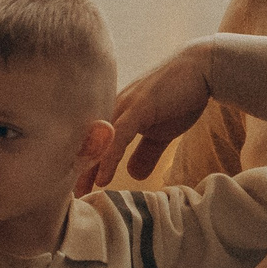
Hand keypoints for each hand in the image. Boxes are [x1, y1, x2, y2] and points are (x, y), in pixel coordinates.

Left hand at [81, 41, 213, 192]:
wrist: (201, 69)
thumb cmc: (181, 96)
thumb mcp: (161, 132)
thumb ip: (146, 152)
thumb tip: (134, 175)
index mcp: (116, 112)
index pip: (93, 142)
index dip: (83, 165)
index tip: (75, 190)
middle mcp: (114, 107)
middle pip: (88, 143)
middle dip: (76, 170)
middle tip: (66, 198)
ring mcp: (125, 106)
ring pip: (98, 142)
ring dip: (87, 168)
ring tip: (79, 193)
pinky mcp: (140, 107)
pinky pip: (119, 137)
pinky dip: (109, 158)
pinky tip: (103, 179)